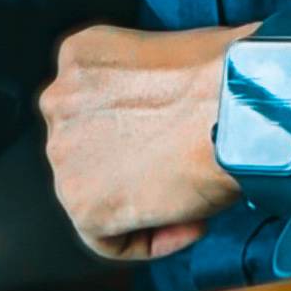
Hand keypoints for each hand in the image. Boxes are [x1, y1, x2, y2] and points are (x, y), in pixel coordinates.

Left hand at [41, 22, 248, 261]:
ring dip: (143, 202)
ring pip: (97, 193)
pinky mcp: (81, 203)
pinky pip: (109, 239)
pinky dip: (150, 240)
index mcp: (79, 55)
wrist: (231, 103)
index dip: (138, 127)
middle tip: (181, 167)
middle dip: (135, 162)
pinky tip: (189, 223)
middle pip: (91, 148)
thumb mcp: (170, 50)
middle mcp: (59, 100)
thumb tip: (169, 113)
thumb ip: (147, 83)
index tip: (171, 137)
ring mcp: (64, 153)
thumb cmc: (223, 73)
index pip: (95, 103)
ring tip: (192, 196)